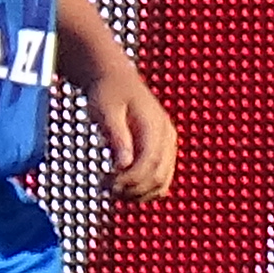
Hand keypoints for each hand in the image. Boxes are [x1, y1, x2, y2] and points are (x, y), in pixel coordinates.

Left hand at [90, 52, 179, 200]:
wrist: (115, 79)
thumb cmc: (107, 92)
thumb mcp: (106, 111)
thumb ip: (116, 137)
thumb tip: (123, 165)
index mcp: (155, 125)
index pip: (150, 163)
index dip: (130, 179)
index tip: (107, 185)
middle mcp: (167, 136)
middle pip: (158, 176)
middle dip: (132, 189)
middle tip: (105, 189)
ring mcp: (168, 144)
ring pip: (162, 182)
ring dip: (139, 194)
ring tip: (113, 191)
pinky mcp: (163, 151)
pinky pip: (161, 179)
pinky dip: (145, 190)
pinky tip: (123, 189)